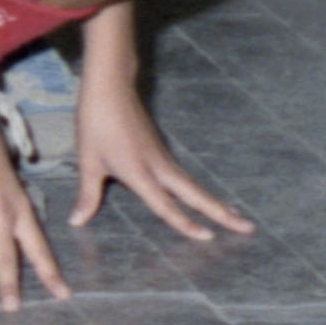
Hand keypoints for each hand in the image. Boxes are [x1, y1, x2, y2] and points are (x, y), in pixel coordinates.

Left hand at [68, 79, 250, 245]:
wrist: (110, 87)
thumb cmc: (96, 124)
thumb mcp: (88, 161)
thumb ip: (87, 195)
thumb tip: (76, 222)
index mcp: (140, 172)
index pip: (166, 205)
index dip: (186, 223)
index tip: (209, 238)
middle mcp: (158, 167)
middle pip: (195, 195)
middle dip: (222, 213)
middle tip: (249, 228)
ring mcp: (163, 158)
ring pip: (193, 187)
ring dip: (216, 203)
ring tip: (238, 219)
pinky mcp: (162, 152)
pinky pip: (186, 178)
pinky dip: (200, 192)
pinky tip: (206, 199)